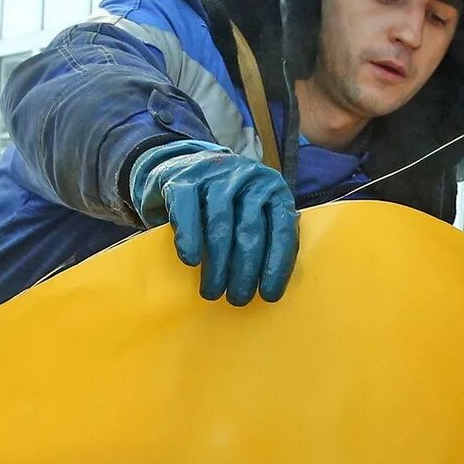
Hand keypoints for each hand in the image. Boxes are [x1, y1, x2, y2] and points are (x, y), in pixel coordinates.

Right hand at [127, 139, 298, 304]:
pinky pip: (188, 211)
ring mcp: (216, 175)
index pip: (282, 229)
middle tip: (237, 298)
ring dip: (217, 263)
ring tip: (212, 291)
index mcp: (274, 190)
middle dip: (245, 270)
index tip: (268, 295)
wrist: (181, 164)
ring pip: (221, 223)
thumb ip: (265, 234)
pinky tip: (190, 261)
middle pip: (250, 229)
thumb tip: (270, 283)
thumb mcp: (252, 210)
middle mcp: (250, 177)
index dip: (277, 264)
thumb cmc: (224, 203)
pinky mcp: (185, 179)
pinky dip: (190, 238)